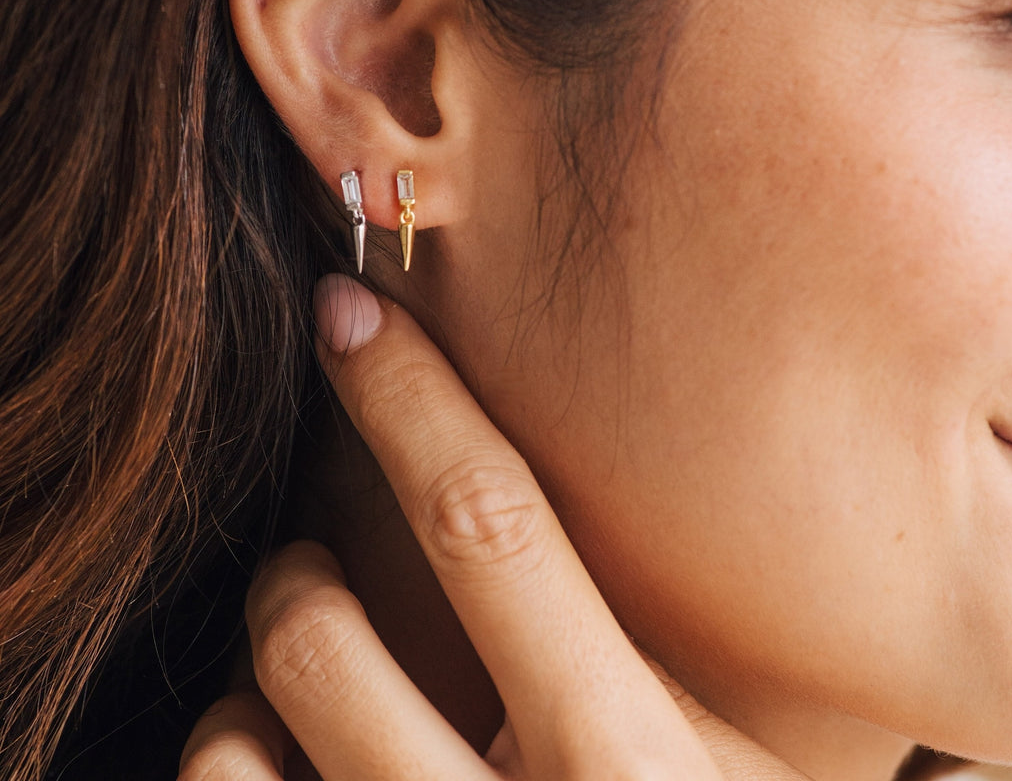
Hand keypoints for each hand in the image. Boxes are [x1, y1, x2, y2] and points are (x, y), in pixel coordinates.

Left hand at [180, 275, 805, 780]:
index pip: (491, 522)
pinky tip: (284, 777)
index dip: (410, 397)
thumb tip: (575, 495)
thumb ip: (669, 656)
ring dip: (252, 693)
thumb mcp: (747, 769)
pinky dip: (234, 774)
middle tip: (311, 570)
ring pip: (231, 748)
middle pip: (317, 631)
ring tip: (299, 696)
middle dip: (292, 571)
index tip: (346, 311)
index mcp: (628, 763)